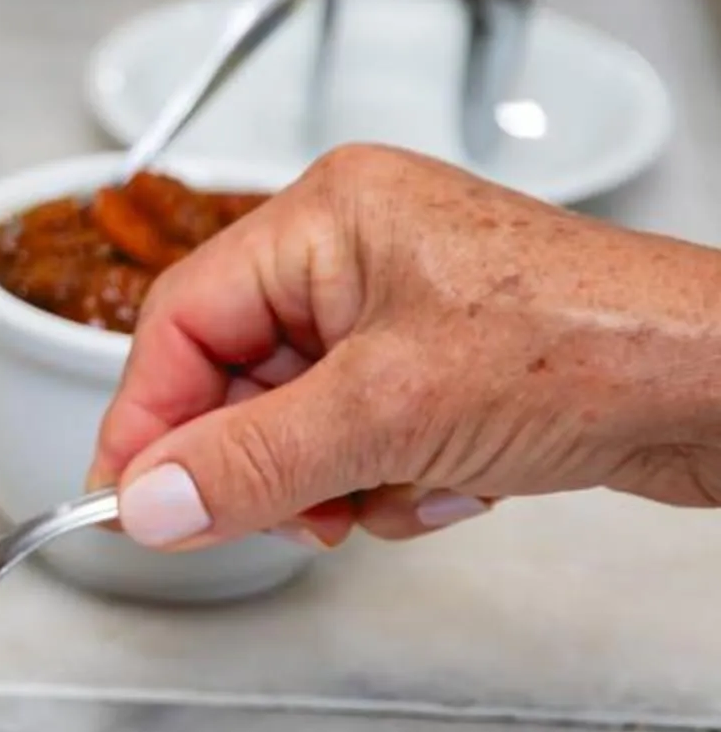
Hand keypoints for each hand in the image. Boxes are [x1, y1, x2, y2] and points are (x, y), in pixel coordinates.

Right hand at [86, 144, 720, 548]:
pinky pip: (363, 444)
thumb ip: (250, 464)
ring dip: (343, 482)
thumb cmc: (597, 349)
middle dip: (270, 462)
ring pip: (298, 426)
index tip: (132, 505)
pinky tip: (461, 482)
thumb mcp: (388, 415)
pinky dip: (397, 483)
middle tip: (298, 513)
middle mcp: (357, 252)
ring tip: (409, 486)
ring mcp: (404, 312)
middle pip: (235, 380)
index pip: (180, 321)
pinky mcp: (445, 369)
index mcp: (327, 218)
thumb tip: (145, 504)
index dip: (148, 420)